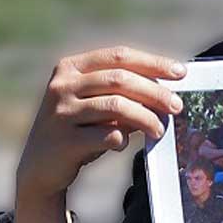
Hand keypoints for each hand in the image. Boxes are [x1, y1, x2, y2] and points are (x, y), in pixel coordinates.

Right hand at [15, 46, 184, 203]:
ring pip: (116, 106)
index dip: (152, 62)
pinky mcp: (64, 140)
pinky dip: (124, 139)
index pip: (118, 56)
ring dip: (146, 118)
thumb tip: (168, 93)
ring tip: (159, 130)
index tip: (180, 72)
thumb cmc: (80, 129)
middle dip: (155, 92)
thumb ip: (124, 94)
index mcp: (71, 67)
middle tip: (177, 106)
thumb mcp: (97, 105)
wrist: (41, 166)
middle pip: (120, 79)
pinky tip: (126, 144)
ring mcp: (61, 112)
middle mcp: (62, 85)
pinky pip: (107, 135)